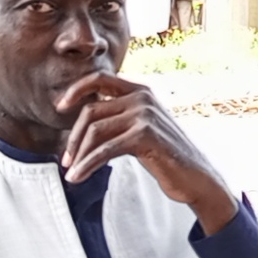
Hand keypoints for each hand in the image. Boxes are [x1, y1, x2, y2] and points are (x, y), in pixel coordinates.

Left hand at [55, 73, 238, 227]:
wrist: (197, 178)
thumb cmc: (167, 157)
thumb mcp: (142, 129)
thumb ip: (120, 119)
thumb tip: (84, 126)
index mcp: (141, 91)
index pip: (100, 79)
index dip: (76, 90)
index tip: (60, 107)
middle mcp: (142, 97)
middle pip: (91, 110)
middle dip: (73, 138)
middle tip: (66, 160)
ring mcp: (144, 114)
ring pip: (95, 130)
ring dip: (78, 155)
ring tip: (71, 173)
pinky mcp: (144, 135)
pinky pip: (105, 150)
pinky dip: (87, 165)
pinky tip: (78, 177)